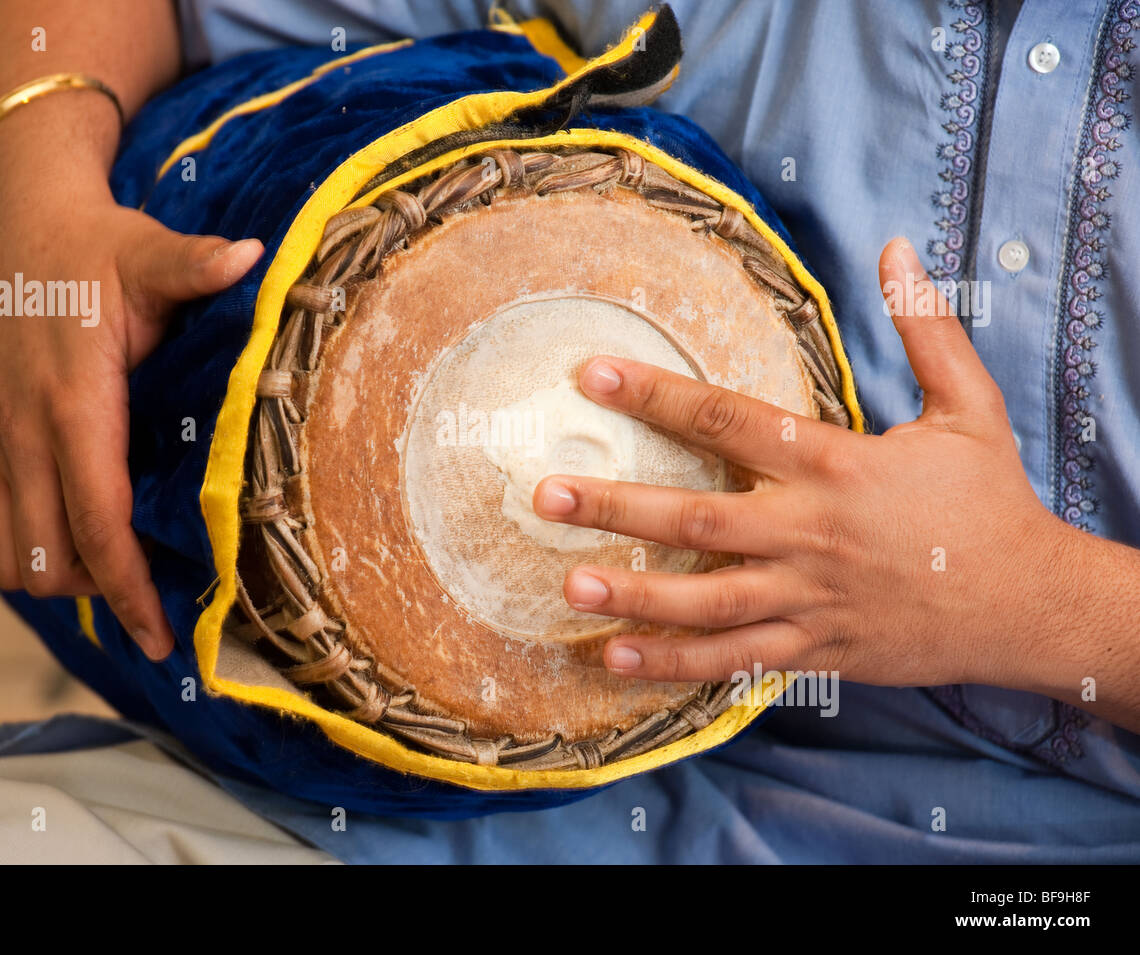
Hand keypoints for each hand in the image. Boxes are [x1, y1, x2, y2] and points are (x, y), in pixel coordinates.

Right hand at [0, 164, 260, 659]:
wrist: (16, 219)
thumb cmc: (93, 243)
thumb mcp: (146, 251)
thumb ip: (195, 265)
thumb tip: (255, 257)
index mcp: (73, 399)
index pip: (97, 520)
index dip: (129, 587)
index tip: (163, 636)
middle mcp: (23, 430)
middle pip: (52, 556)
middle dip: (104, 598)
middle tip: (159, 621)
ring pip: (13, 554)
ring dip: (63, 579)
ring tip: (122, 586)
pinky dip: (33, 552)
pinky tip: (81, 547)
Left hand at [533, 237, 1075, 689]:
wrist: (1030, 603)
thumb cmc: (991, 502)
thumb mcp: (970, 405)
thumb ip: (927, 327)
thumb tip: (893, 248)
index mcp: (836, 466)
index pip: (730, 419)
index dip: (656, 394)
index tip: (590, 373)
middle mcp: (810, 533)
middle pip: (699, 517)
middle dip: (618, 504)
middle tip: (546, 494)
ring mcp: (809, 597)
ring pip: (708, 600)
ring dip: (636, 594)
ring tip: (568, 583)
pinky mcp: (816, 647)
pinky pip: (735, 658)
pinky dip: (676, 662)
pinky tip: (617, 656)